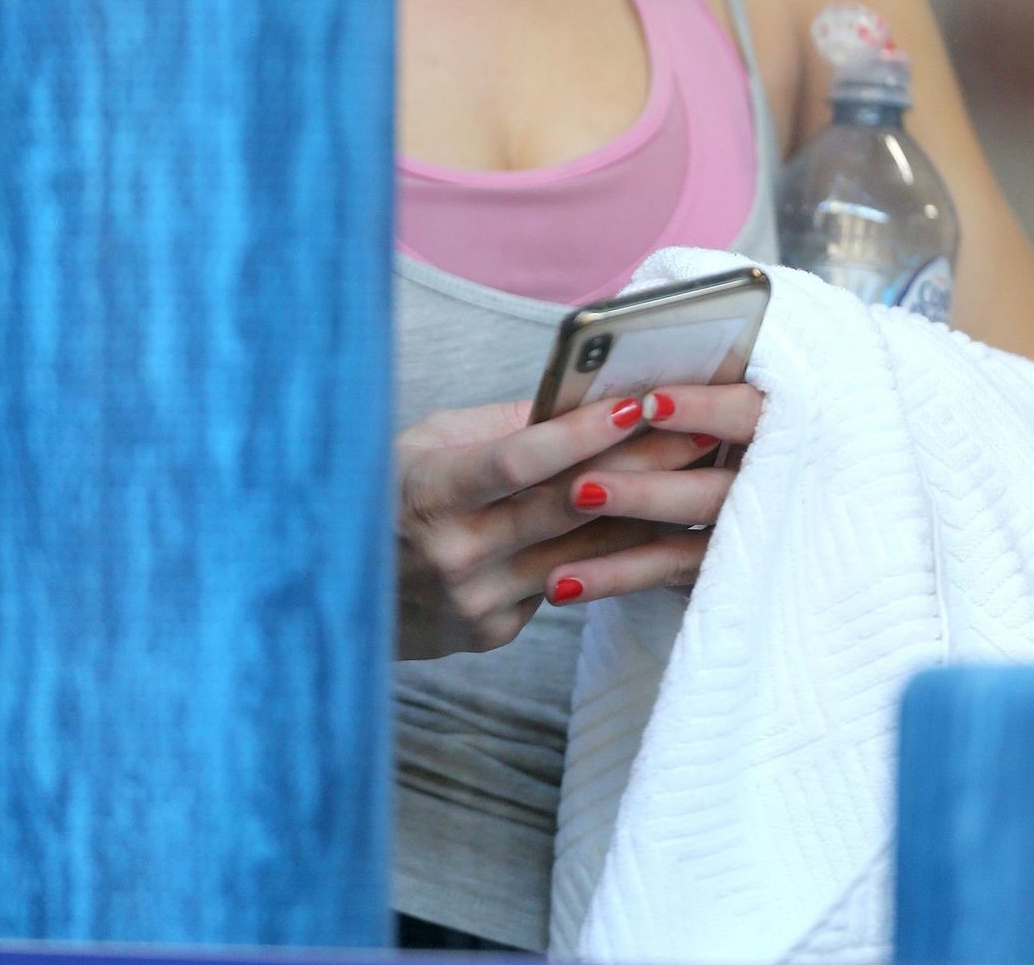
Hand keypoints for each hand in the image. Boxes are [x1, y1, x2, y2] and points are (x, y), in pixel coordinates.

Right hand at [395, 383, 761, 658]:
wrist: (333, 592)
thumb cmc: (386, 493)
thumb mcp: (427, 442)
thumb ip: (502, 426)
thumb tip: (581, 399)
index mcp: (429, 493)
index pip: (517, 461)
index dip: (581, 433)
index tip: (638, 403)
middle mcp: (456, 555)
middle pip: (567, 506)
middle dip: (642, 464)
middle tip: (701, 427)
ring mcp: (477, 603)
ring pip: (583, 552)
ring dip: (648, 511)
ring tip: (699, 471)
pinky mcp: (495, 632)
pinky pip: (567, 584)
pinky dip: (612, 553)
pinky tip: (661, 526)